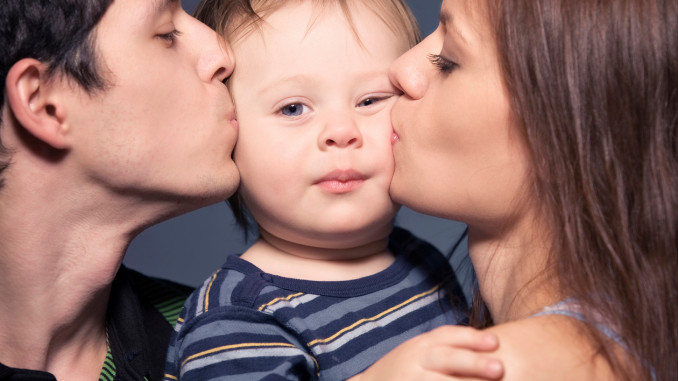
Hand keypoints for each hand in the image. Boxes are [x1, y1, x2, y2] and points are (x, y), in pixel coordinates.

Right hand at [349, 325, 503, 380]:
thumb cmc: (405, 369)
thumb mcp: (420, 352)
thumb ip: (446, 348)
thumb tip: (492, 345)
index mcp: (421, 345)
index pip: (447, 336)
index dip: (471, 338)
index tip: (495, 342)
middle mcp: (415, 361)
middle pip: (446, 358)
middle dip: (473, 362)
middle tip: (499, 368)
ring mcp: (412, 380)